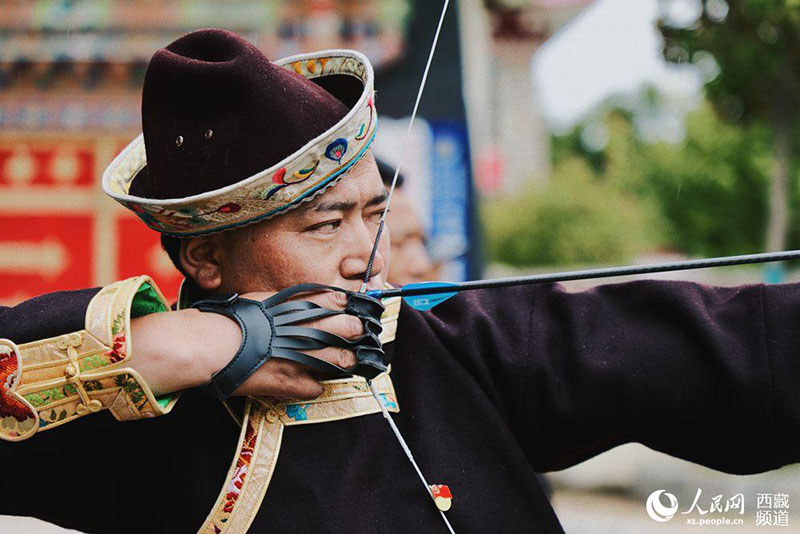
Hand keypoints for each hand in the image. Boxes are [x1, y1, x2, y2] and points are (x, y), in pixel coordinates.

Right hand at [230, 289, 364, 398]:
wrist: (211, 345)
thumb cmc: (231, 319)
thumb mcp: (264, 299)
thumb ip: (291, 301)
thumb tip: (309, 301)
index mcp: (300, 306)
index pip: (340, 301)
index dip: (349, 307)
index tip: (351, 310)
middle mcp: (308, 330)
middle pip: (350, 329)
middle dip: (355, 331)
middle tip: (354, 333)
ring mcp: (304, 358)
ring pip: (343, 361)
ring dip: (345, 360)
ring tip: (342, 359)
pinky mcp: (294, 383)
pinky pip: (318, 387)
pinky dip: (315, 385)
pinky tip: (308, 380)